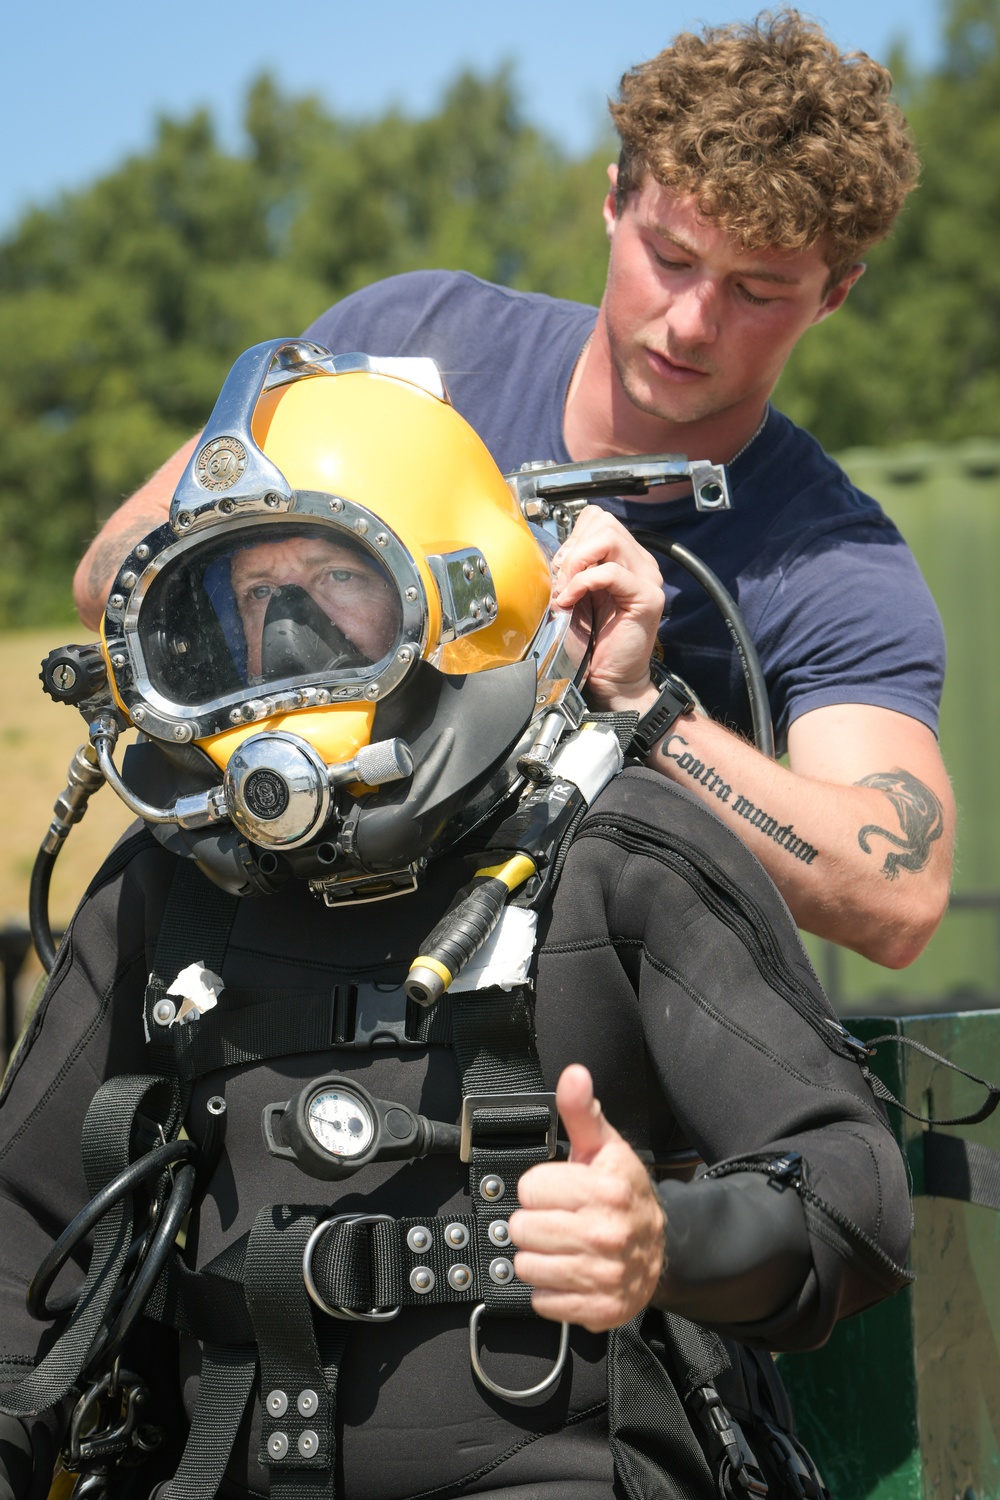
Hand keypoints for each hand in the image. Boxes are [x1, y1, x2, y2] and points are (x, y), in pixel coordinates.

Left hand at [509, 1064, 665, 1330]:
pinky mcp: (600, 1309)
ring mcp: (605, 1276)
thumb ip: (581, 1111)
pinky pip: (542, 1301)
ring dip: (538, 1256)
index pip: (530, 1188)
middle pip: (522, 1229)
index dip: (540, 1187)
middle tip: (558, 1218)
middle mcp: (607, 1234)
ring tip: (562, 1245)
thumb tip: (574, 1075)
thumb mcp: (604, 1147)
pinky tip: (569, 1271)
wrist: (662, 1246)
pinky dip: (550, 1290)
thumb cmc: (625, 1194)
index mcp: (607, 1190)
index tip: (558, 1190)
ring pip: (526, 1266)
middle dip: (534, 1222)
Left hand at [551, 507, 663, 712]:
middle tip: (561, 581)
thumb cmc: (593, 643)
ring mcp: (647, 578)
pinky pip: (610, 573)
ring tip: (567, 590)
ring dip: (577, 562)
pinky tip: (571, 601)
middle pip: (603, 522)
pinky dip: (583, 583)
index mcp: (624, 558)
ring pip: (608, 538)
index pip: (597, 519)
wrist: (612, 680)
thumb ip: (573, 569)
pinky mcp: (646, 597)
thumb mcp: (576, 595)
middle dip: (573, 548)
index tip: (560, 569)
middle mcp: (640, 563)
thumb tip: (557, 552)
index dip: (573, 538)